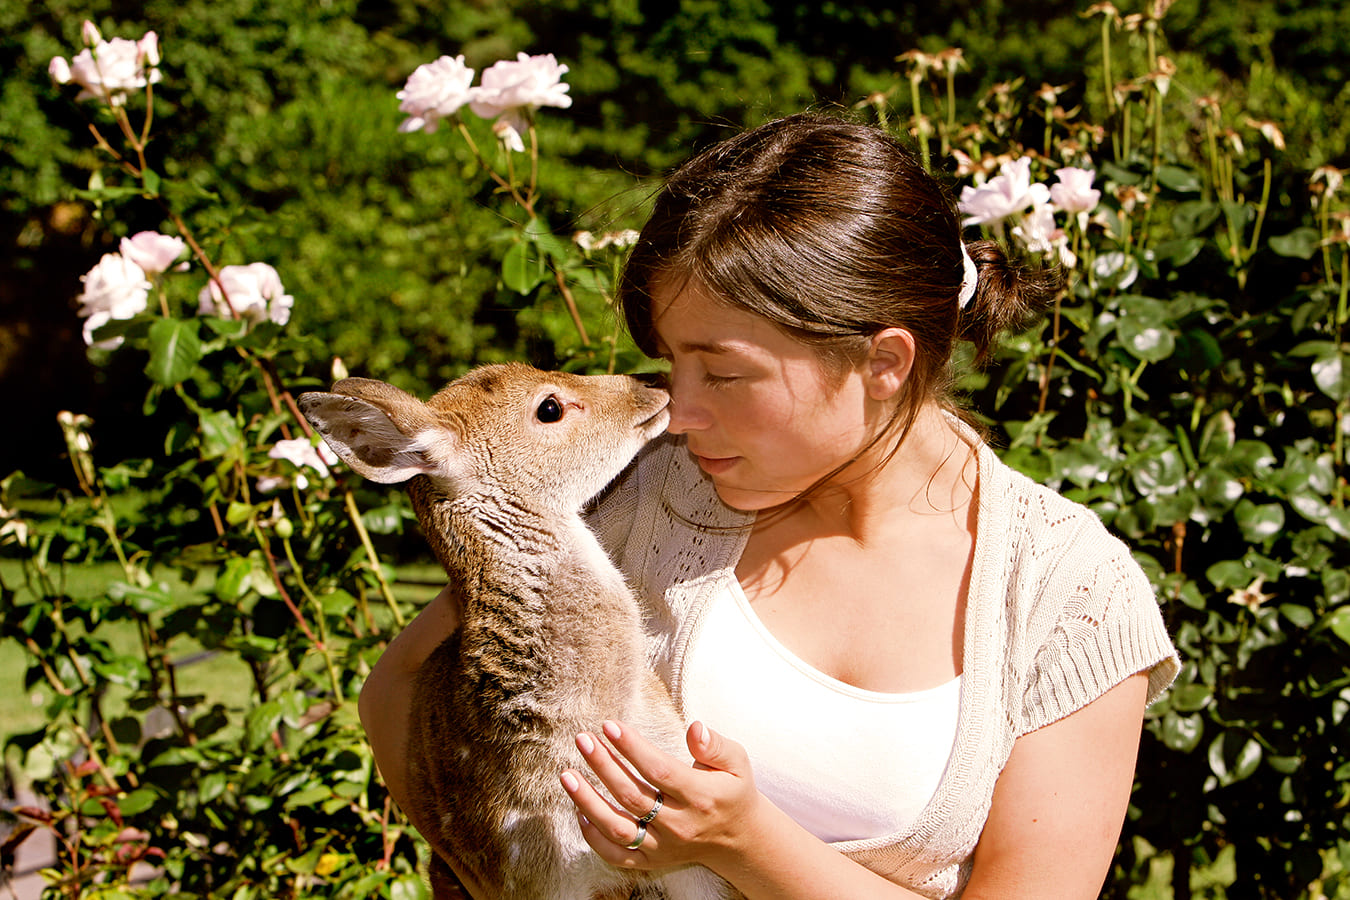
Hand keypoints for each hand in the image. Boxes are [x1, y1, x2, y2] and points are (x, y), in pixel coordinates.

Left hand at [560, 719, 760, 873]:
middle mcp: (679, 824)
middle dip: (603, 765)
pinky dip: (594, 836)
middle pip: (632, 796)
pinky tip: (578, 809)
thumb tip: (694, 728)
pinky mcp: (652, 861)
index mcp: (700, 796)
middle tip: (582, 739)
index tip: (609, 725)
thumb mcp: (737, 762)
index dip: (632, 748)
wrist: (739, 839)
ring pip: (618, 828)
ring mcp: (663, 846)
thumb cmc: (732, 790)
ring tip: (566, 775)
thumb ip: (715, 745)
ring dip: (588, 802)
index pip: (659, 771)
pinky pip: (617, 855)